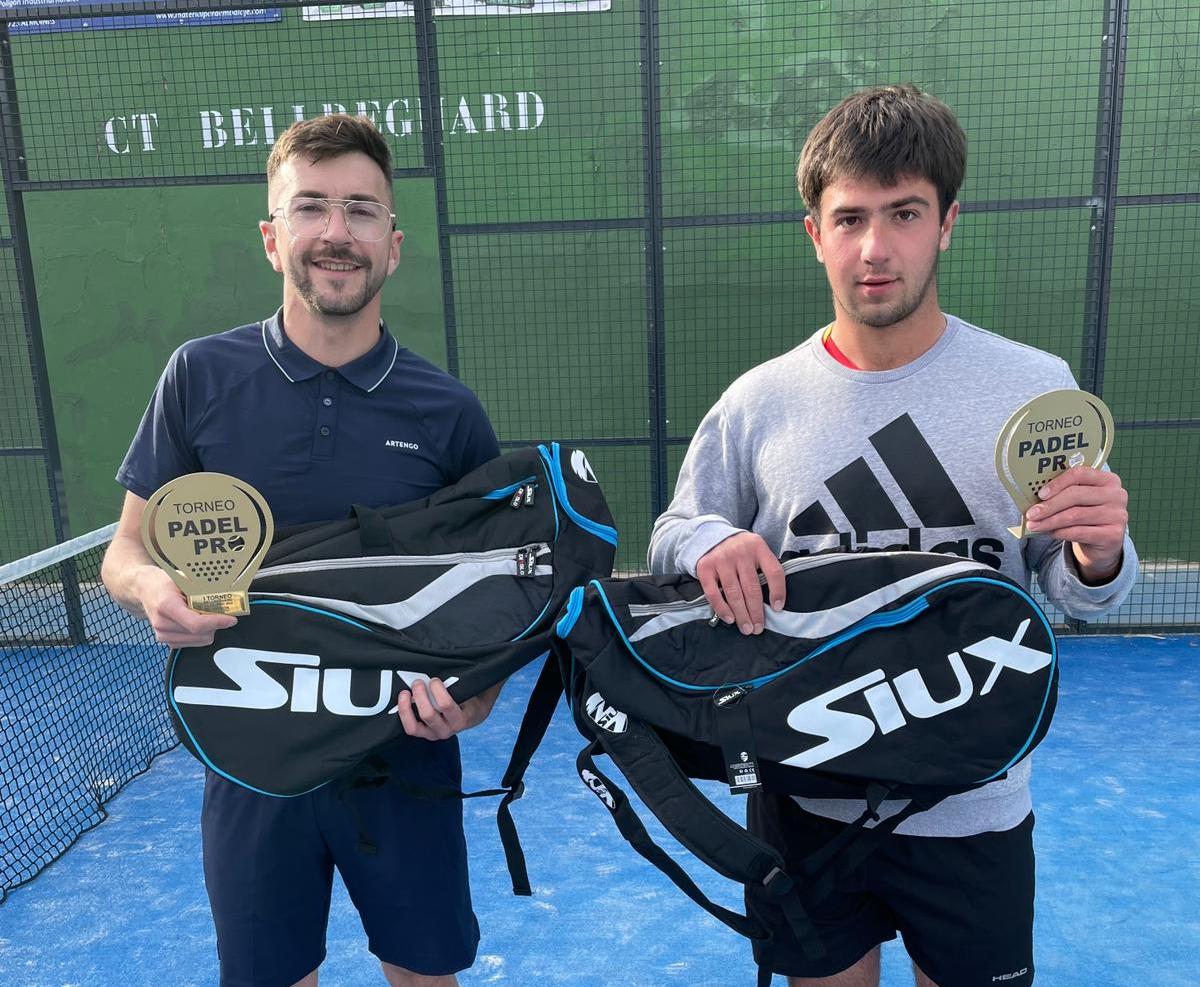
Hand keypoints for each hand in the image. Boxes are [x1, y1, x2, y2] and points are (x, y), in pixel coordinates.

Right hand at [137, 565, 236, 646]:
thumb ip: (204, 587)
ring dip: (209, 630)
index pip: (196, 624)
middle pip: (200, 634)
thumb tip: (227, 593)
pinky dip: (201, 634)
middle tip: (222, 613)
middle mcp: (162, 623)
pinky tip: (197, 621)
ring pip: (199, 641)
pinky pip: (193, 643)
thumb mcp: (184, 579)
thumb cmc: (164, 583)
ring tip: (206, 615)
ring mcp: (163, 634)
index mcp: (166, 605)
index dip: (217, 622)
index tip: (230, 619)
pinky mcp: (166, 641)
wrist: (145, 589)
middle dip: (216, 624)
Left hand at [396, 678, 494, 739]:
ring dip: (407, 707)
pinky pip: (411, 729)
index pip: (446, 706)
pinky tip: (403, 700)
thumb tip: (482, 655)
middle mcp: (449, 729)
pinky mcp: (425, 733)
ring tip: (405, 691)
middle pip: (428, 715)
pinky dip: (404, 715)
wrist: (474, 713)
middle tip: (418, 681)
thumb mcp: (479, 686)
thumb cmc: (475, 694)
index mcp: (464, 718)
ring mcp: (435, 734)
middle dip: (420, 695)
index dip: (437, 690)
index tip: (435, 679)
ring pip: (415, 726)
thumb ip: (477, 674)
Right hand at [695, 531, 785, 634]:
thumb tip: (775, 602)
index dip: (778, 592)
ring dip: (741, 614)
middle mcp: (740, 552)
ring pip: (734, 593)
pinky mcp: (705, 567)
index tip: (778, 609)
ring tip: (746, 628)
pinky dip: (722, 608)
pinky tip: (729, 618)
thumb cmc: (740, 551)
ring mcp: (721, 559)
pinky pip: (714, 593)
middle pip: (752, 588)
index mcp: (758, 547)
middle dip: (756, 612)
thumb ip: (765, 569)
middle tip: (758, 628)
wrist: (711, 537)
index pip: (774, 572)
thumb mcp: (756, 552)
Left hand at [1024, 465, 1127, 583]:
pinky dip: (1060, 532)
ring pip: (1075, 515)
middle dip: (1049, 505)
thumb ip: (1063, 493)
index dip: (1057, 483)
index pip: (1080, 474)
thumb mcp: (1078, 500)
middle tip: (1031, 514)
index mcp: (1107, 479)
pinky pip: (1080, 532)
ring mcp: (1117, 515)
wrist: (1103, 542)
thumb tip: (1034, 498)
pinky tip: (1050, 533)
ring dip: (1050, 521)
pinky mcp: (1114, 535)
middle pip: (1076, 495)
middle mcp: (1116, 495)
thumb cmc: (1085, 514)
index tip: (1040, 494)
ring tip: (1034, 525)